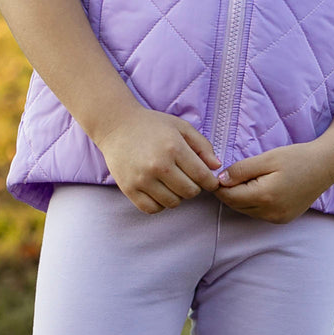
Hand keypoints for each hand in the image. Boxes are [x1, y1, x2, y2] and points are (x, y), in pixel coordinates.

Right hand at [95, 106, 222, 214]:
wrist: (116, 126)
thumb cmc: (151, 125)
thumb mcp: (180, 127)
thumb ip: (202, 145)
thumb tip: (216, 166)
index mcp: (173, 147)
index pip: (202, 176)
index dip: (210, 182)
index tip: (209, 181)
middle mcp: (158, 165)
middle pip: (189, 192)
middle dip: (194, 187)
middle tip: (187, 178)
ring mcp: (142, 179)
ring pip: (173, 203)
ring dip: (177, 196)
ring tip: (172, 183)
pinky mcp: (129, 189)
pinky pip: (153, 209)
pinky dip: (160, 204)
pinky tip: (159, 191)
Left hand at [214, 139, 333, 223]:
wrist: (326, 166)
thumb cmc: (296, 157)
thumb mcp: (267, 159)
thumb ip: (241, 170)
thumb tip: (220, 181)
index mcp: (264, 196)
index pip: (229, 197)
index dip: (219, 186)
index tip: (216, 174)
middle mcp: (270, 213)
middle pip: (236, 206)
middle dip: (228, 192)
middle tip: (229, 175)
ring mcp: (278, 219)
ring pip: (246, 211)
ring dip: (240, 198)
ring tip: (245, 179)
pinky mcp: (283, 220)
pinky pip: (259, 214)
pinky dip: (253, 203)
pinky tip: (259, 188)